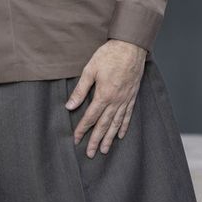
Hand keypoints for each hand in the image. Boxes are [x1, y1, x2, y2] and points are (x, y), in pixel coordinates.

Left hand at [65, 39, 145, 157]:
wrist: (130, 47)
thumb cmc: (109, 55)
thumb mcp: (90, 70)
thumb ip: (80, 90)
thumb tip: (69, 106)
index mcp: (103, 95)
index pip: (90, 116)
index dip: (82, 129)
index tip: (76, 139)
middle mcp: (116, 101)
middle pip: (104, 124)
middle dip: (96, 139)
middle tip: (90, 153)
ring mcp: (125, 100)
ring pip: (116, 123)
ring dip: (109, 138)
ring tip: (104, 150)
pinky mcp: (132, 96)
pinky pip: (128, 115)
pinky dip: (123, 127)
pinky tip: (120, 135)